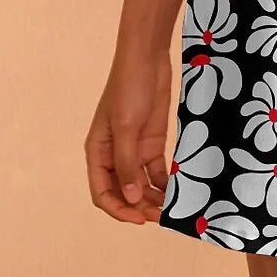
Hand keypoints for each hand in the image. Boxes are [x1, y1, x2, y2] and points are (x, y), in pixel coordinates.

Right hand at [84, 49, 172, 223]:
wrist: (147, 58)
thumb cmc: (129, 88)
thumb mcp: (126, 127)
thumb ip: (127, 163)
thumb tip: (131, 198)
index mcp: (98, 153)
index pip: (102, 193)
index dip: (118, 209)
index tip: (139, 218)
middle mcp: (114, 156)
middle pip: (124, 193)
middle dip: (139, 207)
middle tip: (161, 217)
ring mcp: (134, 150)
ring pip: (141, 185)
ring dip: (153, 199)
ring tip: (171, 210)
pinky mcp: (152, 143)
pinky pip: (156, 172)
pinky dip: (165, 184)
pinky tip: (178, 192)